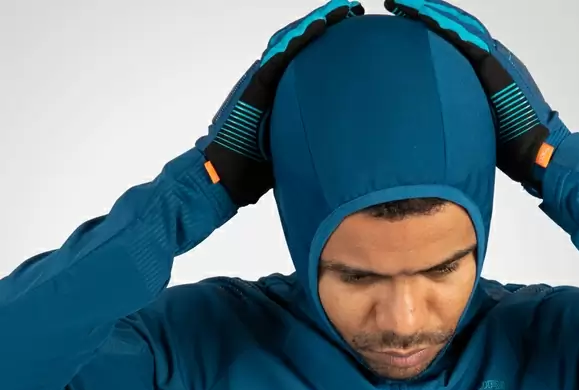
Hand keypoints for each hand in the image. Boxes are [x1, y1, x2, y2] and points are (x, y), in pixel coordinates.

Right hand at [196, 0, 363, 207]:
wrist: (221, 178)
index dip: (325, 44)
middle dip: (325, 24)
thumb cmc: (252, 169)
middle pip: (299, 45)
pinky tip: (319, 26)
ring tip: (340, 9)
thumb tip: (336, 145)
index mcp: (277, 95)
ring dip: (315, 24)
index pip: (304, 61)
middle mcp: (268, 83)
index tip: (351, 32)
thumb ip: (305, 138)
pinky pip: (279, 58)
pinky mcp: (255, 88)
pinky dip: (299, 41)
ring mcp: (259, 83)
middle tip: (351, 9)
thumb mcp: (289, 149)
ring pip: (290, 43)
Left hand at [384, 0, 568, 196]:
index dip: (432, 28)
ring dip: (431, 13)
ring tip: (404, 4)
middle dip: (426, 13)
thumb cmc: (512, 145)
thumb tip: (439, 124)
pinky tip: (424, 17)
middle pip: (456, 27)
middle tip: (397, 3)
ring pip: (460, 27)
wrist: (540, 150)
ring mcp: (496, 59)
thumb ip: (463, 114)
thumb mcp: (480, 125)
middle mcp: (493, 58)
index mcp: (488, 70)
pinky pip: (467, 40)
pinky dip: (446, 27)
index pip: (456, 41)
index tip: (405, 20)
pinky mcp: (495, 67)